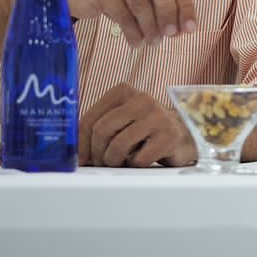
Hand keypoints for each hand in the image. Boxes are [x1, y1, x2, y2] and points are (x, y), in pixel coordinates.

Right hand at [64, 0, 196, 46]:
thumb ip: (164, 2)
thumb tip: (184, 28)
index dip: (185, 5)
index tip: (190, 28)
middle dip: (168, 13)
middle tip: (171, 35)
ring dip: (149, 25)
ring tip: (152, 42)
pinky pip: (119, 11)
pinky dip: (131, 30)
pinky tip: (136, 42)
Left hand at [78, 83, 195, 166]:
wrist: (183, 135)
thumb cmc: (144, 131)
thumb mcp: (120, 120)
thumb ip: (98, 128)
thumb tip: (73, 153)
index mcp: (123, 91)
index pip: (90, 119)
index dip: (81, 144)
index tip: (82, 159)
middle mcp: (141, 99)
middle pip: (102, 131)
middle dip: (97, 153)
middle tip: (102, 162)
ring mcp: (158, 116)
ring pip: (118, 146)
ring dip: (115, 161)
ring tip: (121, 162)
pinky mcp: (170, 136)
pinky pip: (139, 159)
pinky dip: (135, 165)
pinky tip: (142, 159)